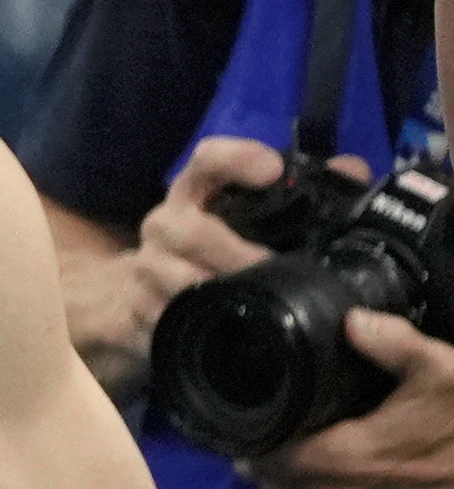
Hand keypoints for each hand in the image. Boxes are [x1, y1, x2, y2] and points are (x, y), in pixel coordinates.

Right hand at [72, 136, 292, 374]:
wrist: (135, 293)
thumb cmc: (209, 249)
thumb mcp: (247, 217)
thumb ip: (303, 192)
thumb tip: (352, 170)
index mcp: (194, 193)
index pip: (206, 161)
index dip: (235, 159)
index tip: (272, 170)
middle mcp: (164, 224)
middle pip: (189, 231)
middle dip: (235, 253)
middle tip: (275, 268)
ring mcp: (147, 269)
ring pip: (179, 281)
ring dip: (222, 294)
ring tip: (261, 305)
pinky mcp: (140, 310)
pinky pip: (171, 319)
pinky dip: (204, 324)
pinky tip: (231, 329)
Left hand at [246, 310, 453, 488]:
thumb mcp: (441, 369)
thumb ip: (391, 340)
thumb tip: (352, 320)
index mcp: (342, 464)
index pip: (260, 458)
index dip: (252, 432)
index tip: (255, 407)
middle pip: (270, 481)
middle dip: (269, 451)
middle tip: (280, 416)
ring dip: (293, 473)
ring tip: (306, 436)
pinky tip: (338, 463)